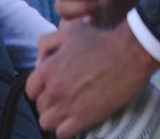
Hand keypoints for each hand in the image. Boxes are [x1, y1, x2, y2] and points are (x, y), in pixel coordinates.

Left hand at [26, 21, 156, 136]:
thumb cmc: (101, 40)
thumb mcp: (70, 31)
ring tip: (69, 110)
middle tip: (65, 96)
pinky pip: (62, 134)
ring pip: (46, 123)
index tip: (52, 87)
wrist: (129, 54)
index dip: (40, 88)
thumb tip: (39, 61)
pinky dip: (66, 129)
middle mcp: (53, 90)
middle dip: (50, 102)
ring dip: (56, 117)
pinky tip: (76, 120)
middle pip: (40, 107)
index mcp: (47, 70)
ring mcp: (67, 106)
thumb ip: (47, 42)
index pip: (30, 89)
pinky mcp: (83, 118)